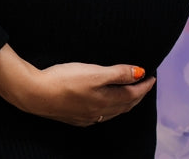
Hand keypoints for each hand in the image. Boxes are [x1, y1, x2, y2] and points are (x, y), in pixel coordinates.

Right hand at [0, 45, 153, 125]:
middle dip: (137, 94)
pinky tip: (105, 104)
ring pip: (113, 111)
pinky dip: (110, 107)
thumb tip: (140, 73)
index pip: (133, 94)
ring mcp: (86, 116)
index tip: (152, 76)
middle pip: (125, 105)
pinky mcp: (75, 116)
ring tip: (130, 93)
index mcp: (106, 100)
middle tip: (145, 83)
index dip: (144, 85)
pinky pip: (100, 114)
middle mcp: (99, 112)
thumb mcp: (94, 72)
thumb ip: (118, 73)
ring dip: (125, 102)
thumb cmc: (64, 80)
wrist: (35, 93)